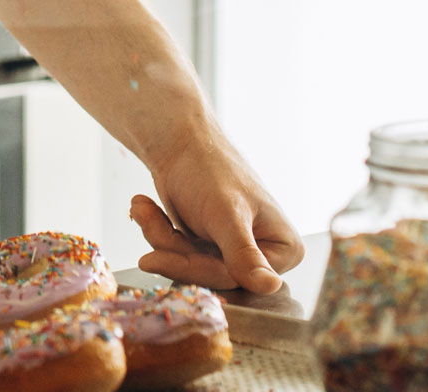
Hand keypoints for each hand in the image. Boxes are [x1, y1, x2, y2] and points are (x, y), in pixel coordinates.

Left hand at [130, 140, 302, 294]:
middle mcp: (265, 256)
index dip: (193, 269)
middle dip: (171, 248)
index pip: (235, 278)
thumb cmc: (210, 169)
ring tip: (142, 205)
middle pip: (210, 275)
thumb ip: (244, 254)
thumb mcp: (227, 214)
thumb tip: (272, 287)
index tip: (150, 258)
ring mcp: (235, 252)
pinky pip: (179, 257)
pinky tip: (144, 207)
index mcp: (285, 249)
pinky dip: (159, 232)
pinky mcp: (210, 248)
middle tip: (142, 217)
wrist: (179, 141)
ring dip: (161, 236)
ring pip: (190, 267)